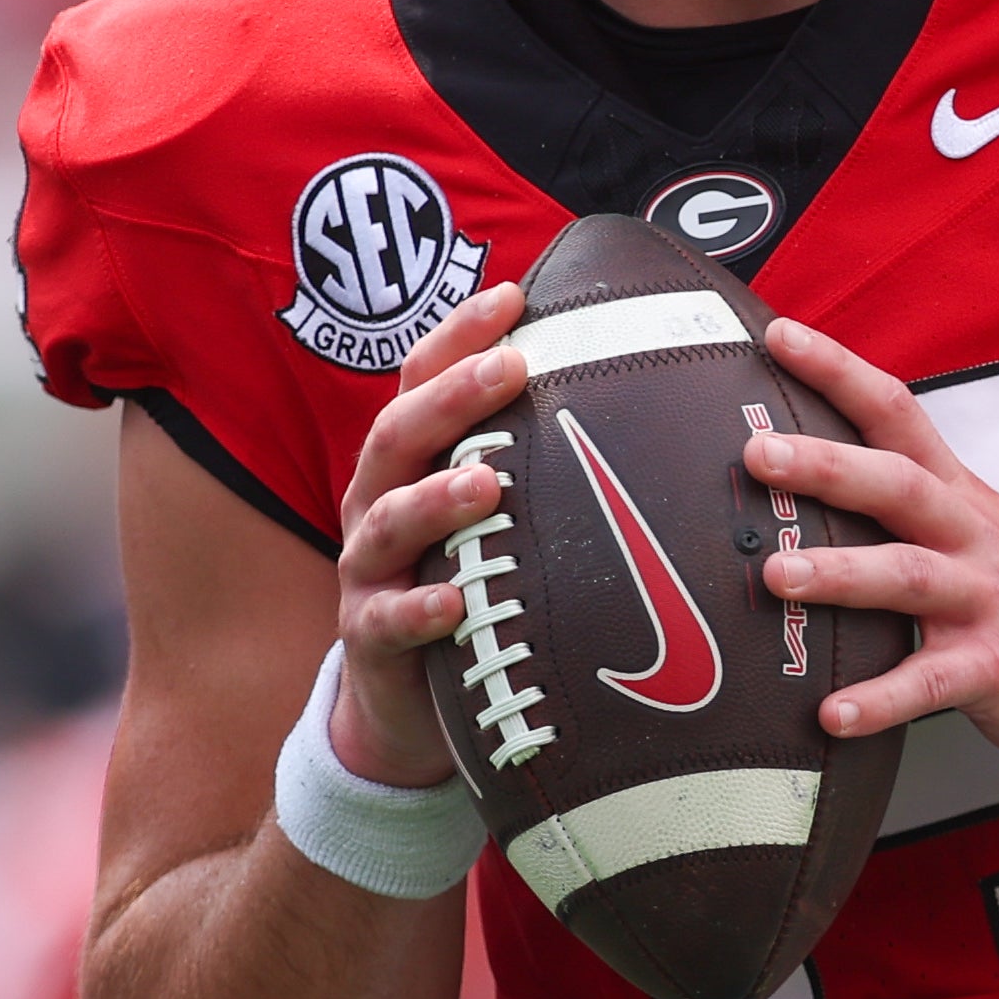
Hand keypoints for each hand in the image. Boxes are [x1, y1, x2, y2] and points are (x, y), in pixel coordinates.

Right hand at [324, 283, 529, 787]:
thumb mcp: (494, 519)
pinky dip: (418, 610)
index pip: (422, 380)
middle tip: (511, 367)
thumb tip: (629, 391)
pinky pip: (386, 623)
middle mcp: (378, 504)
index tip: (514, 294)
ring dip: (434, 498)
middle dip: (452, 397)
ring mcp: (369, 573)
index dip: (459, 335)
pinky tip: (452, 603)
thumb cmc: (470, 586)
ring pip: (387, 523)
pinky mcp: (369, 642)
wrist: (407, 705)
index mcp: (409, 464)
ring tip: (486, 482)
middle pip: (400, 435)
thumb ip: (535, 462)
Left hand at [747, 319, 998, 765]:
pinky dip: (881, 700)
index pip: (898, 414)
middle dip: (830, 466)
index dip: (840, 371)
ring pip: (911, 577)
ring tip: (777, 575)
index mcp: (959, 496)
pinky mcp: (996, 669)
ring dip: (842, 574)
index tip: (781, 336)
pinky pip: (932, 684)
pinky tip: (832, 715)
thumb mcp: (978, 527)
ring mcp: (985, 602)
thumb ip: (908, 501)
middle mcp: (970, 538)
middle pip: (900, 486)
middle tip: (760, 453)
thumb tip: (806, 473)